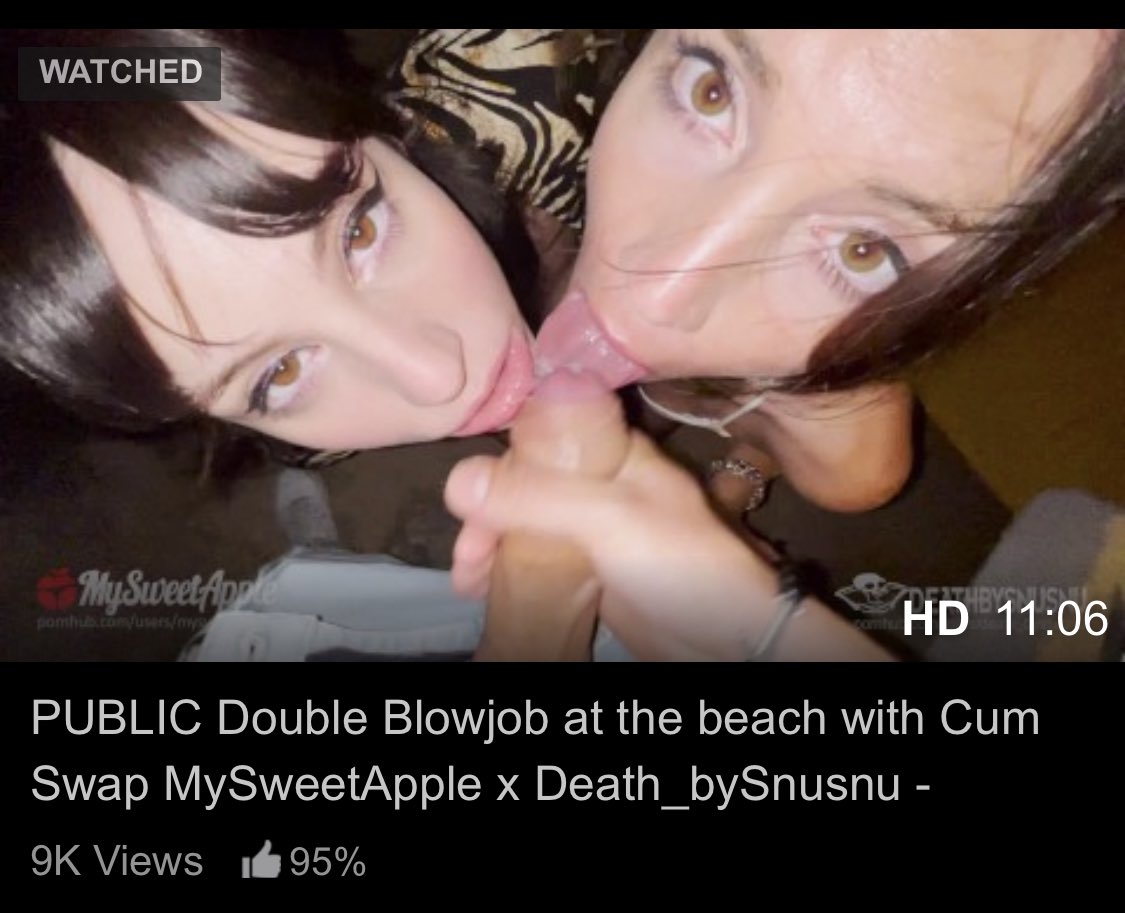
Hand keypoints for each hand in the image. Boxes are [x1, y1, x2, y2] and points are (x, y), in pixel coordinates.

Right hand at [445, 427, 782, 659]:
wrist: (730, 640)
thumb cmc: (679, 564)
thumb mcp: (606, 518)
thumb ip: (535, 497)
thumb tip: (455, 480)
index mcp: (619, 452)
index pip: (548, 431)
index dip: (502, 454)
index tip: (464, 488)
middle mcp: (606, 482)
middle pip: (530, 480)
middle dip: (487, 511)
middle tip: (465, 552)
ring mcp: (599, 528)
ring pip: (530, 521)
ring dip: (491, 542)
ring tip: (467, 577)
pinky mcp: (594, 569)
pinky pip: (540, 558)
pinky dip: (508, 568)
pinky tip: (483, 587)